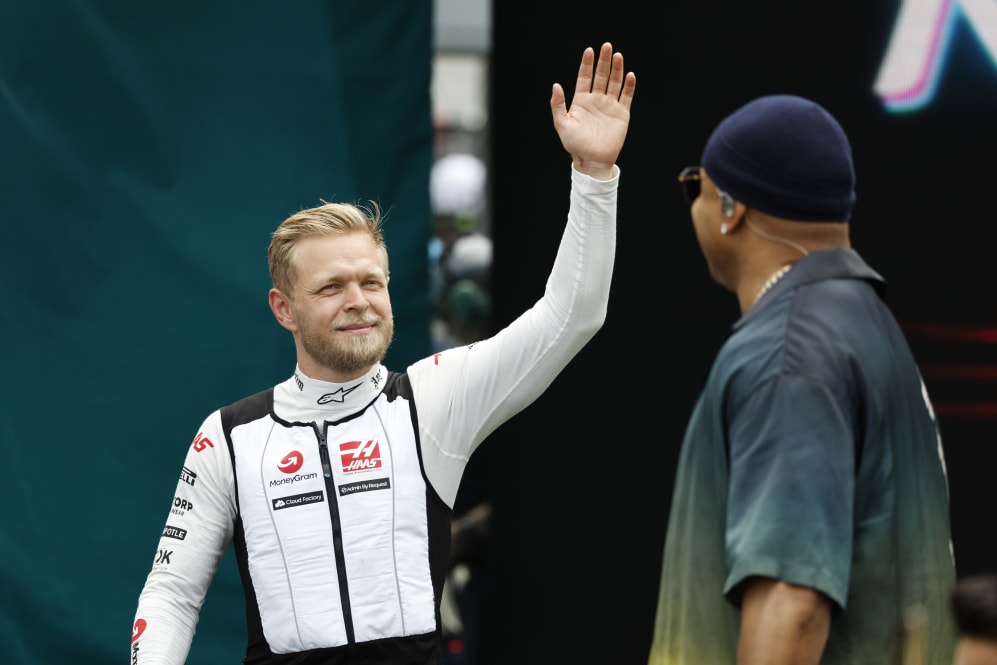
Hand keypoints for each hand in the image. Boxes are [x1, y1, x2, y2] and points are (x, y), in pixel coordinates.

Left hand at [550, 42, 635, 179]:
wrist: (592, 161)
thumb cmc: (575, 145)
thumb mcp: (562, 124)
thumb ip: (558, 104)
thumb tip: (556, 85)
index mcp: (581, 101)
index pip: (585, 77)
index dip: (587, 64)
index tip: (589, 50)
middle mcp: (596, 100)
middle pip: (601, 76)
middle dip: (604, 61)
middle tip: (607, 46)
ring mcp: (610, 106)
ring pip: (614, 83)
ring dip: (616, 69)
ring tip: (617, 55)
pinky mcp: (622, 114)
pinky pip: (626, 97)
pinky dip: (629, 86)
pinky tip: (629, 75)